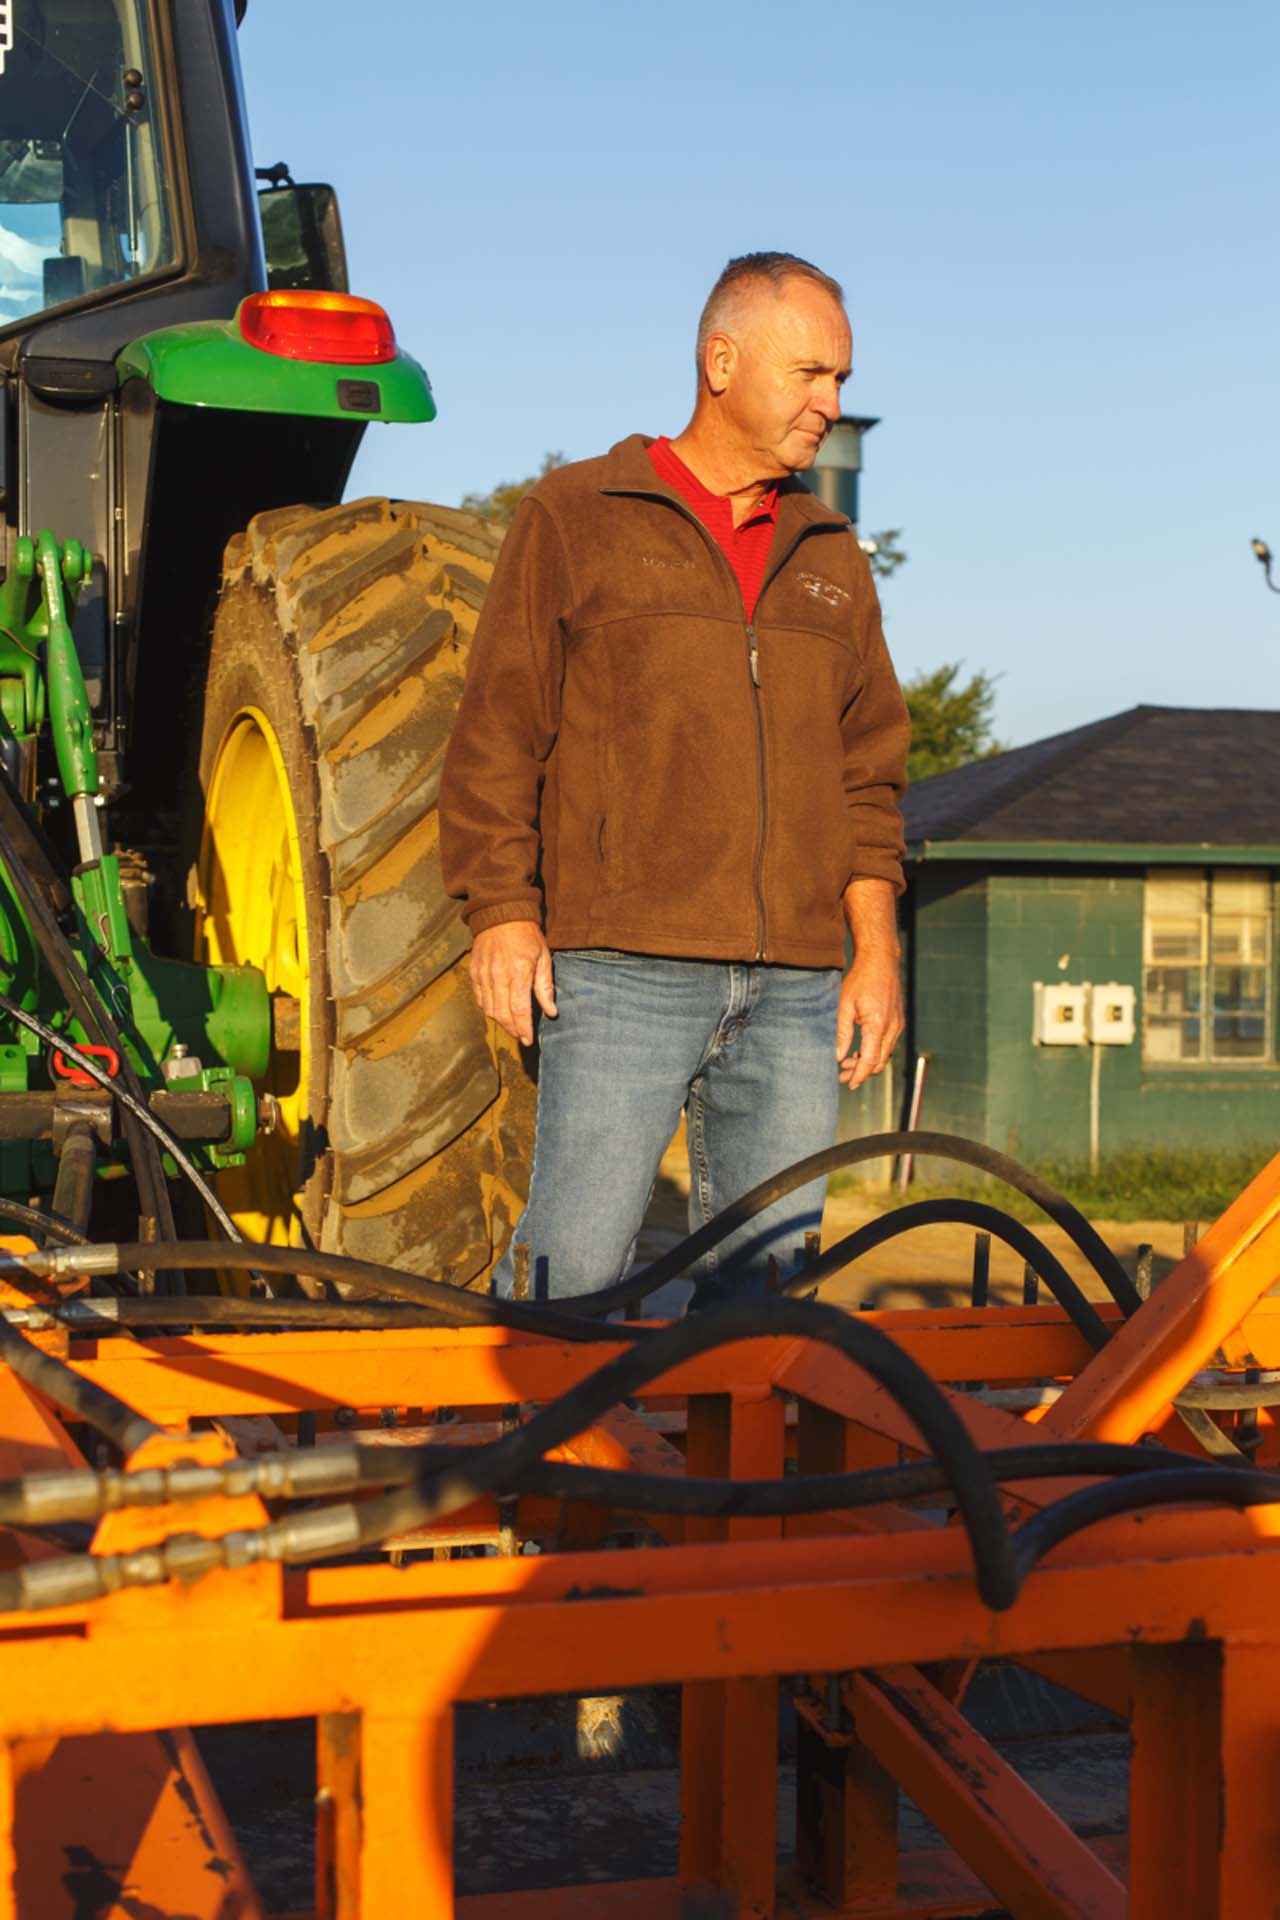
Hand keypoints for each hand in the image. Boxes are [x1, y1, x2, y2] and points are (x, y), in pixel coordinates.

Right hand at [468, 920, 556, 1045]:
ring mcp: (483, 974)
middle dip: (512, 1029)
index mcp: (518, 972)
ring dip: (500, 1022)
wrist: (501, 915)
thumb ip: (545, 987)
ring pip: (488, 1009)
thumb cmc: (526, 936)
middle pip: (502, 1013)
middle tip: (522, 1036)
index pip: (519, 1009)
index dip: (524, 1028)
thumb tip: (551, 1011)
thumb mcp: (543, 957)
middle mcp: (498, 975)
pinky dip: (488, 1009)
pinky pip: (479, 998)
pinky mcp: (474, 972)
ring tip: (512, 1027)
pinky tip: (498, 1011)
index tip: (529, 1040)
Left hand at [836, 946, 902, 1089]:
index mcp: (878, 1025)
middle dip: (862, 1072)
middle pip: (879, 1062)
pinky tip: (859, 1051)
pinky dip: (874, 1052)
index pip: (871, 1060)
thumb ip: (841, 1032)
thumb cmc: (861, 980)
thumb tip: (837, 1056)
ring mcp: (897, 1025)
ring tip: (847, 1064)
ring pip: (884, 1055)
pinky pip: (887, 1044)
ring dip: (868, 1062)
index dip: (859, 1075)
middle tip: (843, 1076)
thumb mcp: (844, 1005)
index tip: (849, 1084)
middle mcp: (892, 1028)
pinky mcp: (897, 1022)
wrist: (881, 961)